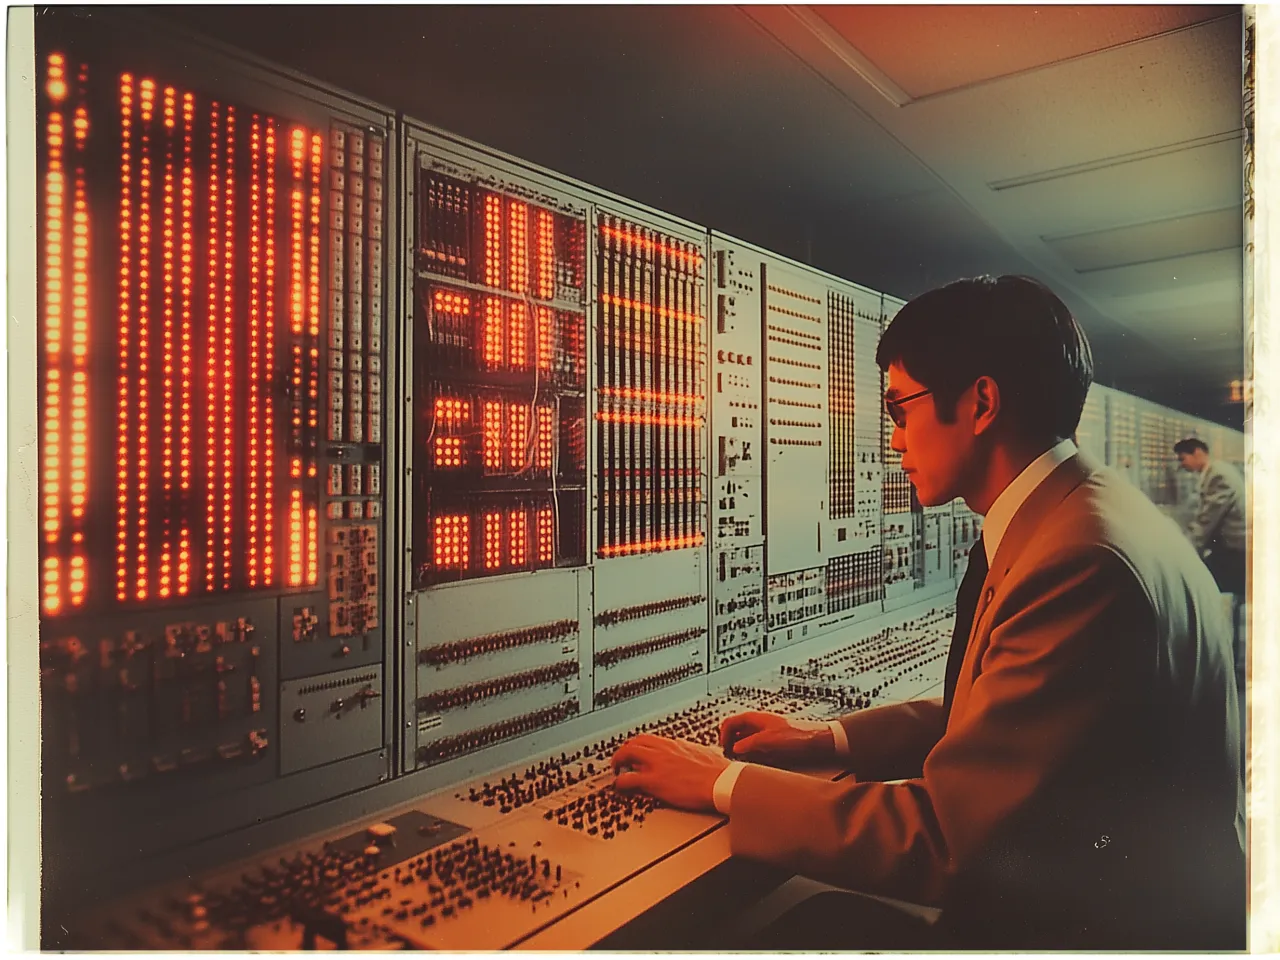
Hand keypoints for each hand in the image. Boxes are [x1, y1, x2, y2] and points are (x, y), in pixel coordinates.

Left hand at [611, 734, 729, 811]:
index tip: (636, 751)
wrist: (722, 782)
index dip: (639, 745)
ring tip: (616, 770)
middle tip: (621, 759)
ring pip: (627, 753)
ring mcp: (657, 764)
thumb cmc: (718, 771)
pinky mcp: (654, 781)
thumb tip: (694, 755)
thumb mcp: (703, 754)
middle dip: (625, 750)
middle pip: (634, 742)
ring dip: (618, 761)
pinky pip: (628, 778)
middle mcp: (663, 750)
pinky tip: (619, 786)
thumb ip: (692, 753)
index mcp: (675, 744)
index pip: (650, 739)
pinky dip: (620, 782)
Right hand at [718, 711, 834, 764]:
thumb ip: (750, 744)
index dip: (724, 734)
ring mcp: (767, 733)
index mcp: (757, 718)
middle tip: (728, 756)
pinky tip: (754, 763)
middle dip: (730, 743)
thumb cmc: (798, 736)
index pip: (731, 722)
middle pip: (737, 731)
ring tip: (739, 762)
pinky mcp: (775, 743)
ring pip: (746, 741)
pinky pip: (757, 748)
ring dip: (741, 750)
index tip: (723, 748)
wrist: (819, 741)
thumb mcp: (769, 740)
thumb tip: (735, 749)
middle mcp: (761, 724)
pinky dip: (752, 754)